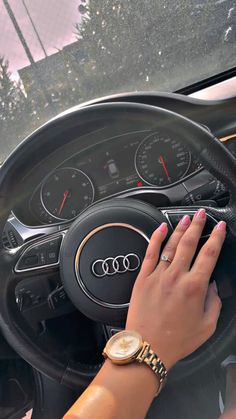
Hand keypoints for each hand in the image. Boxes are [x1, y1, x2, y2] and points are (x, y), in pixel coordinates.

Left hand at [126, 209, 225, 369]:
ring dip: (180, 229)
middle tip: (202, 214)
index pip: (209, 254)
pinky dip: (156, 238)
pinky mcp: (143, 278)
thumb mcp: (206, 326)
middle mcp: (177, 277)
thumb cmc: (176, 340)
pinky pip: (150, 252)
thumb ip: (213, 303)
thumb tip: (213, 286)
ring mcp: (158, 275)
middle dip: (198, 225)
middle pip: (190, 243)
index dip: (217, 238)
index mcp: (195, 287)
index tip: (220, 227)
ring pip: (171, 245)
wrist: (147, 347)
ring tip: (187, 218)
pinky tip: (161, 228)